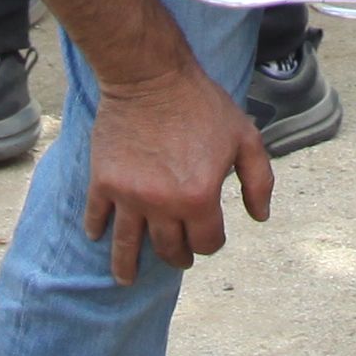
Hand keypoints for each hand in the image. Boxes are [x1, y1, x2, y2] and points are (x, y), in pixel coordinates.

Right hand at [82, 58, 272, 281]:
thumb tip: (258, 218)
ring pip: (127, 247)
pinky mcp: (104, 182)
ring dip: (126, 267)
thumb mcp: (245, 137)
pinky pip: (97, 217)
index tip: (208, 235)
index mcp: (199, 198)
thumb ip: (259, 181)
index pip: (207, 243)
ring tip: (125, 279)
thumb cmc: (202, 105)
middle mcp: (163, 205)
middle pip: (169, 250)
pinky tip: (98, 237)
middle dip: (177, 256)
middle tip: (177, 256)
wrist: (150, 76)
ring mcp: (129, 196)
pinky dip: (97, 230)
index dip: (211, 242)